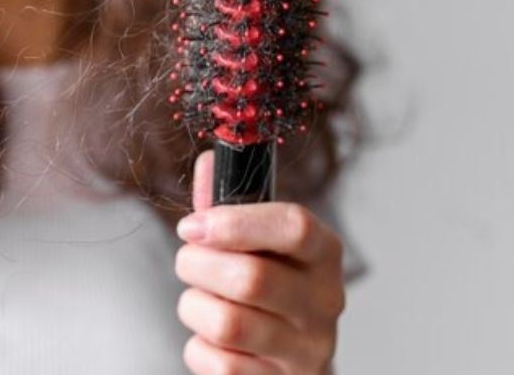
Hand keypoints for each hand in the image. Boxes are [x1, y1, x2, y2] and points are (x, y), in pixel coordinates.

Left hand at [174, 150, 344, 373]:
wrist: (289, 360)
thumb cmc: (268, 289)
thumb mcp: (256, 242)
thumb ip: (229, 203)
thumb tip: (209, 160)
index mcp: (323, 254)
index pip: (295, 227)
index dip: (236, 222)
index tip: (192, 225)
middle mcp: (325, 302)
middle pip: (251, 279)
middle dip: (198, 266)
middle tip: (188, 262)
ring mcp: (307, 351)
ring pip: (228, 324)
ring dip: (194, 308)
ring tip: (200, 301)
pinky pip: (219, 365)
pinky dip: (199, 349)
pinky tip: (212, 341)